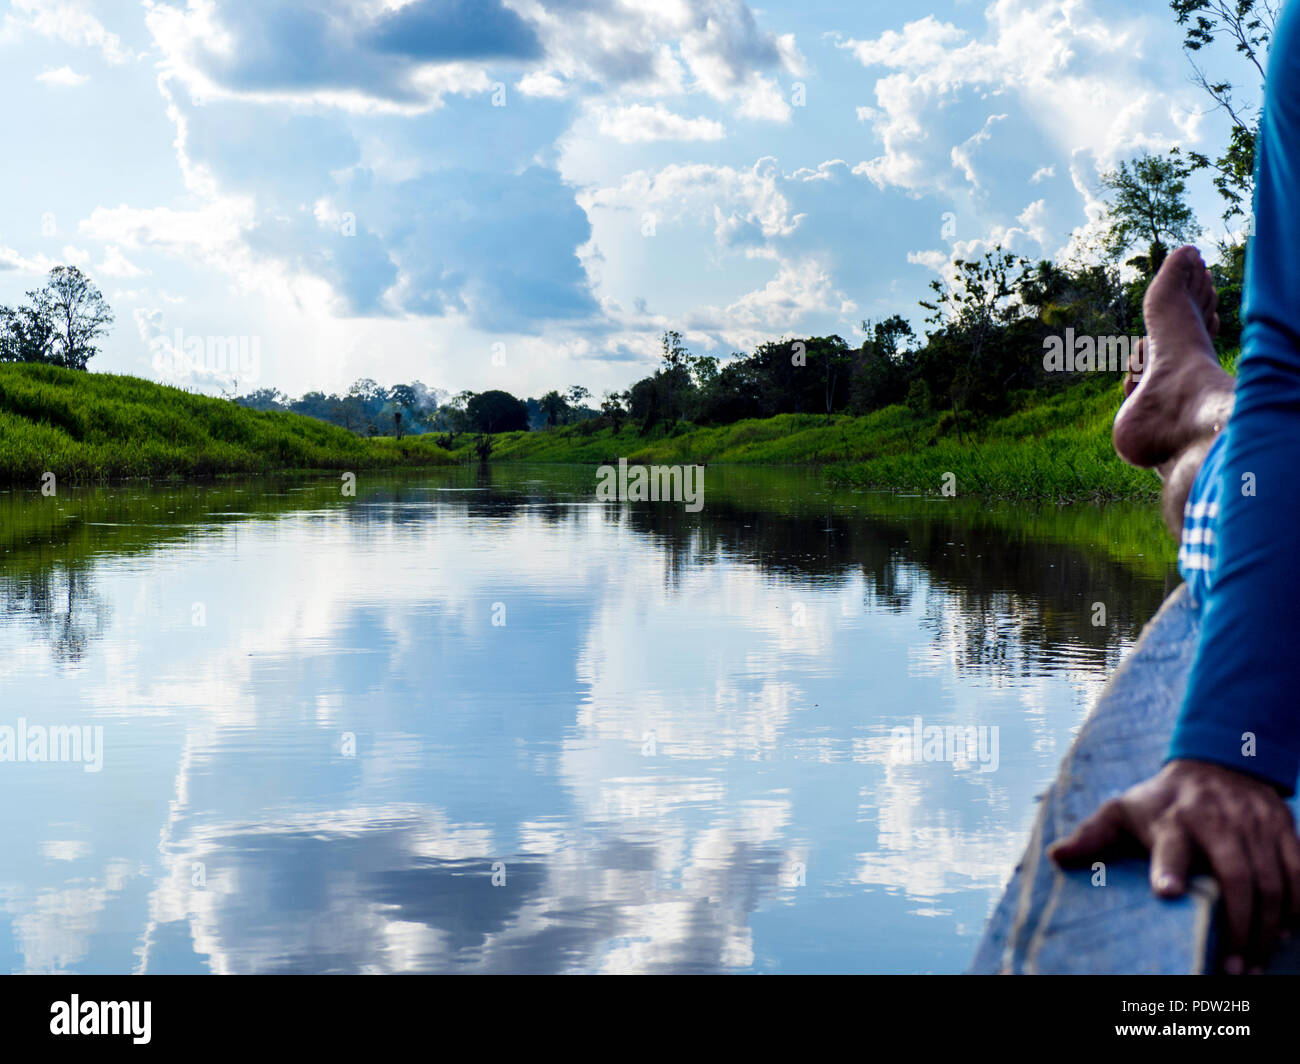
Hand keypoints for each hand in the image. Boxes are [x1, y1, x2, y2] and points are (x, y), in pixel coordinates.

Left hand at [1048, 758, 1299, 973]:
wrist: (1218, 760)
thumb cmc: (1162, 798)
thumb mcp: (1122, 808)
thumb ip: (1092, 834)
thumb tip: (1056, 857)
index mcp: (1172, 819)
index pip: (1171, 845)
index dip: (1169, 867)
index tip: (1166, 893)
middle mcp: (1215, 822)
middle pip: (1235, 874)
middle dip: (1237, 924)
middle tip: (1233, 969)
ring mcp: (1253, 826)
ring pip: (1272, 881)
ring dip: (1267, 928)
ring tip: (1253, 964)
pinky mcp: (1282, 830)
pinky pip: (1299, 872)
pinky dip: (1298, 905)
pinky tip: (1286, 934)